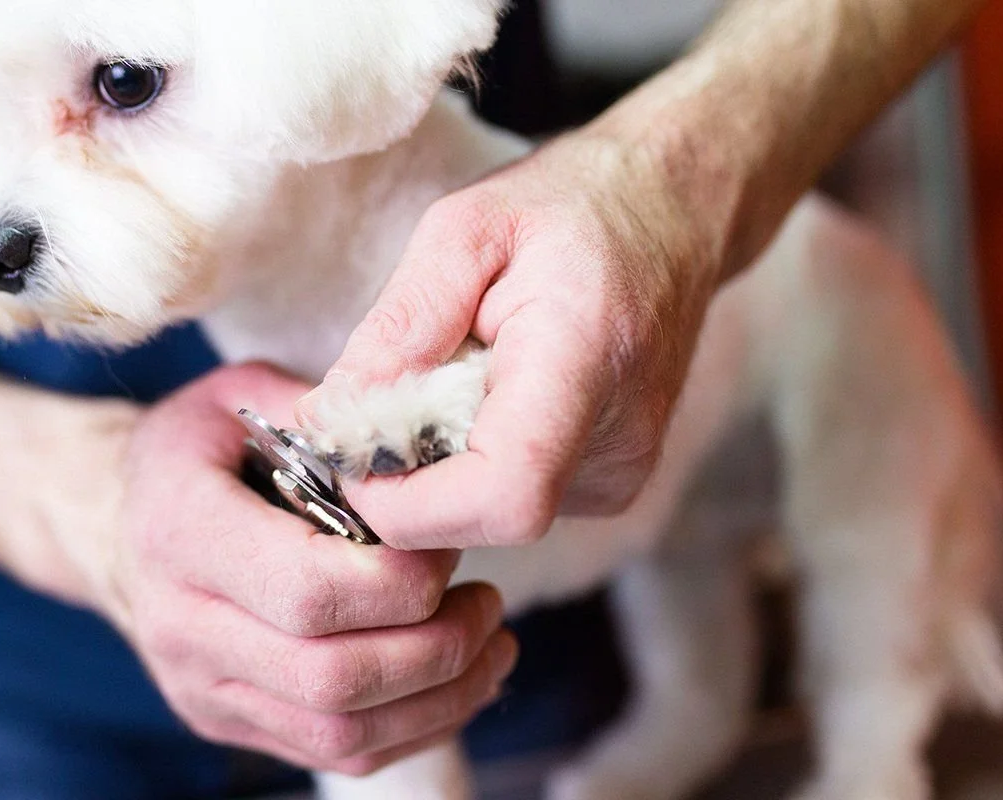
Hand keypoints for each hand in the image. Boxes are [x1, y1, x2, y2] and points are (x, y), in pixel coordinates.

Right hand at [56, 363, 517, 774]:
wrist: (110, 521)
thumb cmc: (192, 451)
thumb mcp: (238, 396)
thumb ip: (323, 412)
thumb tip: (417, 438)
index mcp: (181, 532)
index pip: (308, 588)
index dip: (401, 579)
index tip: (448, 548)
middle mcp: (181, 624)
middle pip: (332, 675)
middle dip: (437, 647)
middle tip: (488, 602)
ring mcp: (200, 686)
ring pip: (338, 732)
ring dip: (439, 700)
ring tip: (490, 645)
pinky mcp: (224, 720)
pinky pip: (332, 753)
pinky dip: (411, 728)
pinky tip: (456, 683)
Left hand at [301, 126, 727, 548]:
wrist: (675, 208)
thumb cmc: (573, 205)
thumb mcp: (464, 229)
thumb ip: (400, 326)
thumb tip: (328, 418)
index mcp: (583, 365)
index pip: (502, 495)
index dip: (409, 504)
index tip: (353, 454)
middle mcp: (616, 441)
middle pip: (480, 516)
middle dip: (402, 477)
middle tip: (381, 393)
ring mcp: (619, 473)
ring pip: (486, 513)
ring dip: (433, 462)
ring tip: (448, 372)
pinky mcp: (610, 486)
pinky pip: (509, 498)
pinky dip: (466, 457)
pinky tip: (479, 392)